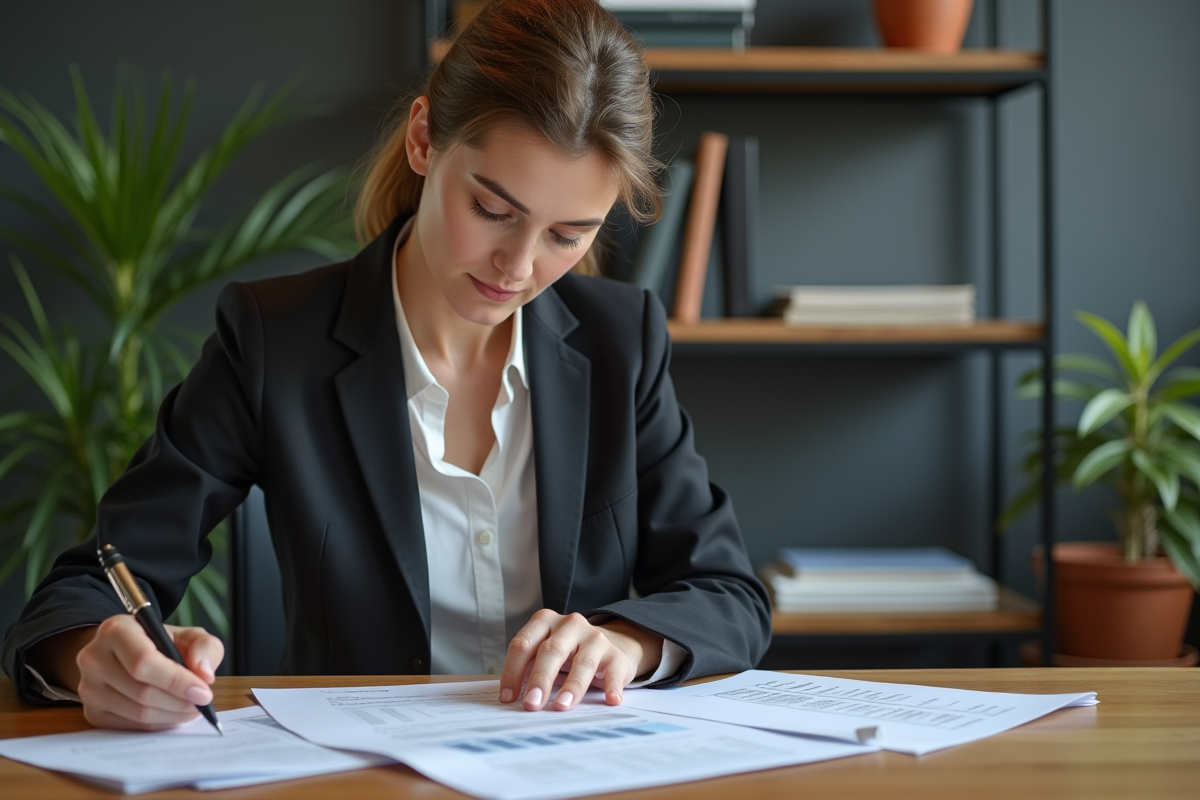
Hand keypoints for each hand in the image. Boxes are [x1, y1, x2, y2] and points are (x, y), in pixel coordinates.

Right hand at [73, 614, 223, 730]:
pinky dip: (158, 724)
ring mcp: (88, 687)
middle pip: (141, 691)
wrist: (126, 654)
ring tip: (192, 708)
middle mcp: (94, 658)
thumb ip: (204, 647)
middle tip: (203, 703)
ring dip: (172, 715)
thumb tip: (204, 675)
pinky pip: (130, 726)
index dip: (176, 680)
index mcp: (116, 630)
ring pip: (137, 713)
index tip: (204, 692)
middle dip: (180, 702)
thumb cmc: (161, 643)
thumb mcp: (188, 635)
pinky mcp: (91, 712)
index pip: (143, 661)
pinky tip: (172, 713)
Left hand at [498, 610, 661, 711]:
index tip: (508, 697)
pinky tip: (611, 700)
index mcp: (545, 621)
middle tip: (531, 704)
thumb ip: (528, 666)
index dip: (512, 671)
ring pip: (582, 662)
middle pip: (551, 651)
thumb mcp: (545, 652)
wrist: (612, 643)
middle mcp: (570, 625)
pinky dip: (612, 687)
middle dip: (540, 679)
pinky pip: (614, 672)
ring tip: (561, 706)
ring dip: (571, 687)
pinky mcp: (616, 655)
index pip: (523, 644)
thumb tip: (509, 697)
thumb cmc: (569, 652)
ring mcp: (595, 638)